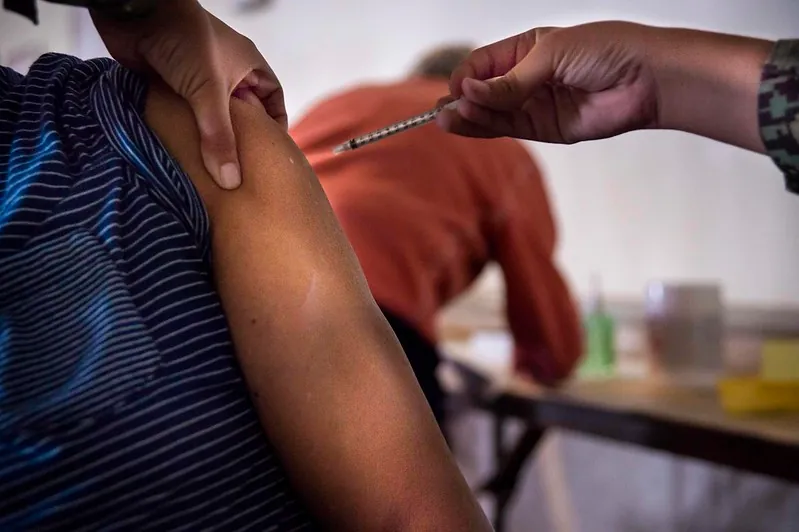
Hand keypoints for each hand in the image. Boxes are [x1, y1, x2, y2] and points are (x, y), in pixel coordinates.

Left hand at [92, 0, 285, 188]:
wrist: (134, 11)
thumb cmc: (184, 40)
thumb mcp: (209, 92)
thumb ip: (219, 137)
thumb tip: (231, 182)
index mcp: (248, 66)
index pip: (273, 100)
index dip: (275, 126)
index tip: (271, 155)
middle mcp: (227, 73)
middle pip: (243, 113)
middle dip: (241, 139)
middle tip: (240, 173)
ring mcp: (197, 79)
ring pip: (210, 116)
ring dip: (209, 138)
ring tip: (213, 171)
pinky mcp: (171, 85)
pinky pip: (185, 115)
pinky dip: (185, 132)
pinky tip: (184, 156)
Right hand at [437, 21, 659, 143]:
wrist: (646, 80)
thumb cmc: (605, 51)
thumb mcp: (551, 56)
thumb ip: (510, 82)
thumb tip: (469, 92)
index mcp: (524, 50)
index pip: (481, 65)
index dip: (465, 78)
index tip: (457, 90)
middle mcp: (524, 78)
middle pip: (481, 92)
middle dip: (461, 101)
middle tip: (443, 112)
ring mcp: (532, 104)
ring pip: (490, 113)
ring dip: (468, 117)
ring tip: (447, 119)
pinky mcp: (543, 128)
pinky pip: (507, 128)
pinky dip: (485, 128)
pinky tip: (466, 123)